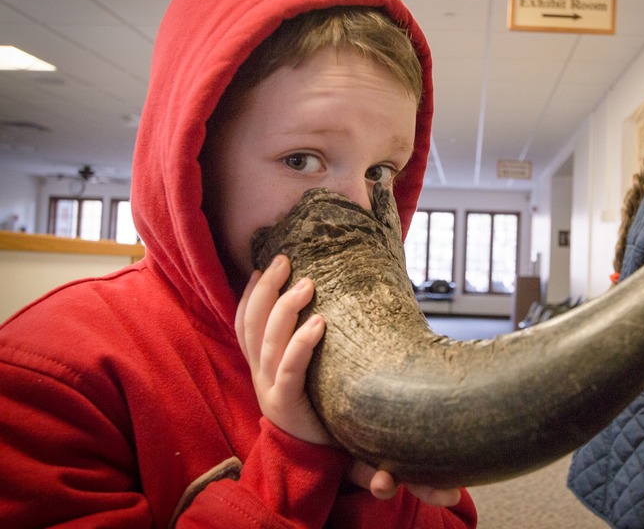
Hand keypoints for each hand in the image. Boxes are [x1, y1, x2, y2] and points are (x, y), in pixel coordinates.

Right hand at [235, 254, 329, 444]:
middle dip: (266, 288)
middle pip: (253, 324)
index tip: (260, 268)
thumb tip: (321, 311)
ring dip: (286, 308)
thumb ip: (301, 348)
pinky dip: (302, 343)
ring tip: (307, 283)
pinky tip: (319, 323)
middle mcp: (259, 374)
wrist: (312, 461)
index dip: (249, 295)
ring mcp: (270, 388)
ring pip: (269, 341)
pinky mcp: (287, 404)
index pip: (245, 324)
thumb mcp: (303, 376)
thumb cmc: (315, 411)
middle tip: (284, 260)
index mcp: (260, 366)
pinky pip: (290, 368)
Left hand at [237, 256, 461, 507]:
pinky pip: (242, 322)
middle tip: (309, 281)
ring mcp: (255, 369)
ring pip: (249, 326)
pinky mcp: (252, 357)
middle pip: (266, 341)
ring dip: (266, 292)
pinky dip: (250, 296)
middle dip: (284, 307)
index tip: (321, 322)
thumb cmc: (328, 441)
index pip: (287, 372)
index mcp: (287, 407)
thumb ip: (367, 470)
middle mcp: (265, 386)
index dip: (299, 347)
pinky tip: (261, 273)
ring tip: (284, 262)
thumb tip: (389, 484)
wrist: (296, 448)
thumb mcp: (346, 457)